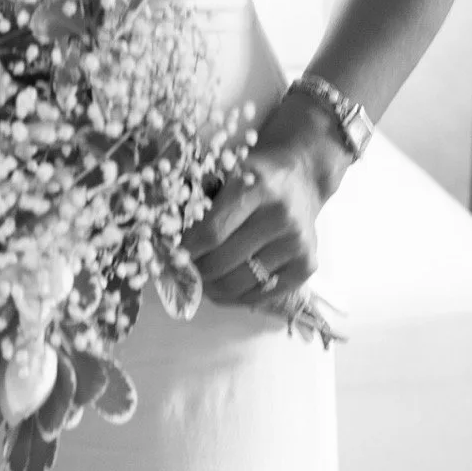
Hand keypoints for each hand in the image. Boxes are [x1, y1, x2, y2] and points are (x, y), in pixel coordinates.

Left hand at [183, 93, 351, 307]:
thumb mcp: (226, 173)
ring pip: (241, 282)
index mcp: (256, 187)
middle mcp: (281, 216)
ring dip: (213, 289)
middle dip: (196, 271)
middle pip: (223, 261)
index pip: (211, 232)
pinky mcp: (308, 265)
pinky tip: (224, 289)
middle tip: (182, 272)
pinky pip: (263, 295)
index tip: (169, 256)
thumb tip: (163, 240)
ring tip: (201, 282)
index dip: (185, 250)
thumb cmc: (253, 175)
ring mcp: (297, 243)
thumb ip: (199, 202)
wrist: (301, 176)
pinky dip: (237, 297)